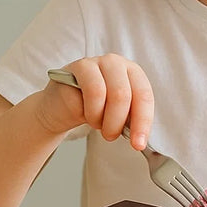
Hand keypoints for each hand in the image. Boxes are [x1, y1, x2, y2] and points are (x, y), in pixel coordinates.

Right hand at [39, 54, 154, 149]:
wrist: (61, 106)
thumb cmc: (93, 107)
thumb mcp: (117, 113)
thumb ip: (130, 120)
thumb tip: (139, 138)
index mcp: (133, 72)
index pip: (144, 96)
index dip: (142, 122)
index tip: (138, 143)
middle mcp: (116, 63)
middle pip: (123, 95)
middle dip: (117, 122)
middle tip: (110, 136)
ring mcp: (95, 63)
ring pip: (102, 93)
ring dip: (99, 118)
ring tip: (95, 123)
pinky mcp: (77, 68)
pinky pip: (84, 94)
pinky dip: (85, 112)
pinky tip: (82, 113)